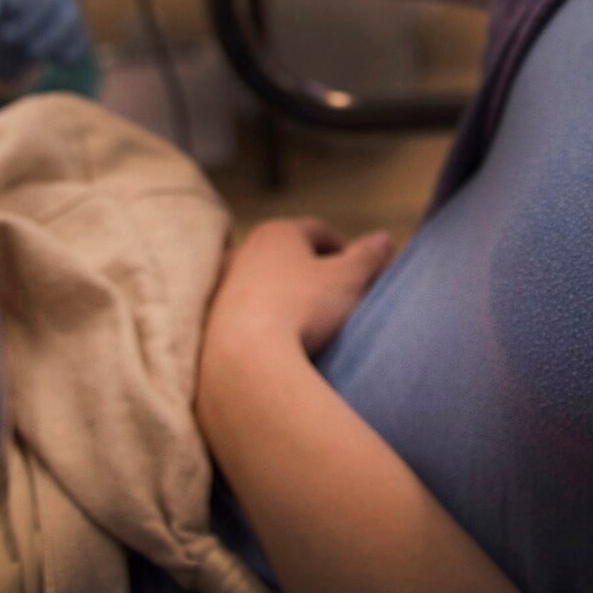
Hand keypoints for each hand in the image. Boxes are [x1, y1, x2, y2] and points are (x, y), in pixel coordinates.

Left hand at [204, 218, 395, 363]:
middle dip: (310, 271)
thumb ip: (368, 258)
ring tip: (306, 323)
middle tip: (335, 295)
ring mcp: (222, 285)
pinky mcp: (208, 319)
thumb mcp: (347, 280)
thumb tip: (384, 240)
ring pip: (261, 284)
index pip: (316, 231)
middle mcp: (243, 250)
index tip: (357, 268)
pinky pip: (243, 314)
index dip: (341, 248)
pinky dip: (262, 321)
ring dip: (282, 296)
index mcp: (278, 232)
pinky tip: (276, 342)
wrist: (245, 360)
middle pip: (285, 256)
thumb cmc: (302, 310)